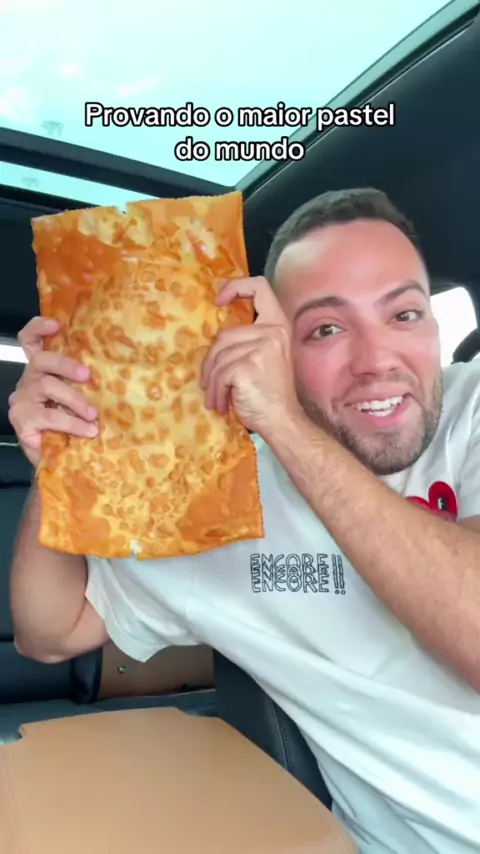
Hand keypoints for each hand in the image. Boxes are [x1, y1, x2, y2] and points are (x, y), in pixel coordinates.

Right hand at [8, 317, 97, 467]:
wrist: (61, 462)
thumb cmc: (73, 427)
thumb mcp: (82, 400)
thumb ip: (85, 384)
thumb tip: (116, 371)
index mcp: (42, 371)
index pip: (30, 341)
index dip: (39, 328)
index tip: (57, 324)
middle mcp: (29, 381)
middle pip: (41, 360)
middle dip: (67, 364)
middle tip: (87, 376)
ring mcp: (22, 399)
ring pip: (47, 385)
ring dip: (75, 400)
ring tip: (93, 415)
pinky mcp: (21, 419)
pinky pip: (49, 415)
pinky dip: (71, 423)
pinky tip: (86, 430)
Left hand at [200, 276, 301, 436]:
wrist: (283, 421)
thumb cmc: (270, 393)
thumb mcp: (264, 357)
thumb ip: (249, 340)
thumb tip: (216, 338)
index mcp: (279, 325)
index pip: (259, 287)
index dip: (235, 287)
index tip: (218, 300)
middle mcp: (273, 331)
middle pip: (225, 335)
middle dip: (211, 362)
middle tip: (209, 382)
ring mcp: (262, 347)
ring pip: (218, 357)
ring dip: (212, 382)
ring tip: (217, 398)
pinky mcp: (247, 365)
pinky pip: (218, 374)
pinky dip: (216, 391)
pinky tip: (222, 404)